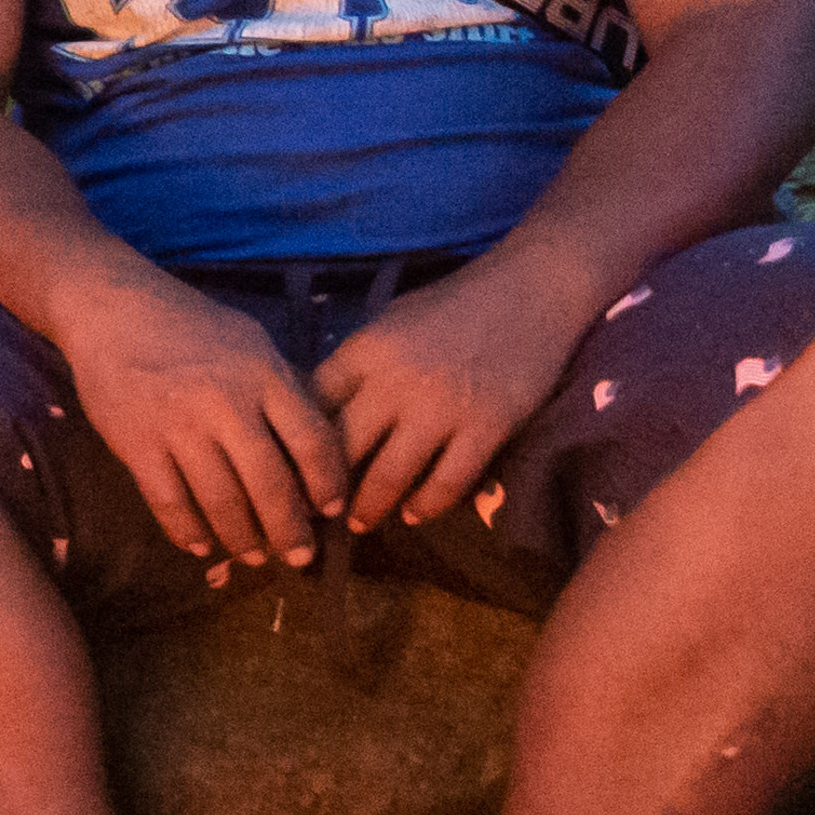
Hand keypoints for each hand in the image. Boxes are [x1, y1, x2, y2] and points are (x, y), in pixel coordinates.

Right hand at [54, 273, 348, 566]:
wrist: (112, 310)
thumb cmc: (190, 325)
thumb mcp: (251, 342)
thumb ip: (282, 389)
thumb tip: (313, 445)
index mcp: (263, 377)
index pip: (312, 442)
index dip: (327, 484)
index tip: (330, 510)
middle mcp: (225, 404)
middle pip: (270, 483)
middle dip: (289, 529)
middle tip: (299, 557)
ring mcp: (178, 426)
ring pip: (220, 500)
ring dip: (241, 537)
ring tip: (254, 556)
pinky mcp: (136, 443)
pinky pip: (167, 500)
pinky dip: (186, 529)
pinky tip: (200, 544)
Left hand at [314, 262, 583, 530]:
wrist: (532, 291)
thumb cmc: (452, 305)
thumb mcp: (388, 324)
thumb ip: (356, 365)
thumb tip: (316, 409)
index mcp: (363, 353)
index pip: (312, 409)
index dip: (292, 445)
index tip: (283, 472)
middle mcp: (394, 383)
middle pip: (341, 449)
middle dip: (320, 488)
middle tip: (310, 513)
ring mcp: (442, 408)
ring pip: (390, 476)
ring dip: (369, 507)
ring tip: (358, 523)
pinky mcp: (487, 427)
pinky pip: (449, 481)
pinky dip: (427, 505)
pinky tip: (414, 515)